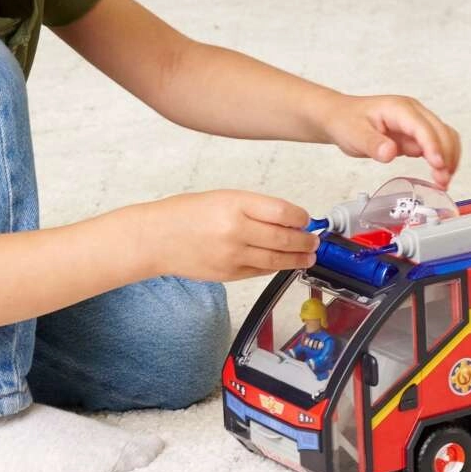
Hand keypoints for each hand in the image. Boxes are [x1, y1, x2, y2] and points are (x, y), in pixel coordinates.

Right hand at [136, 191, 318, 281]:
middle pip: (284, 238)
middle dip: (305, 241)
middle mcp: (236, 230)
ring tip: (308, 256)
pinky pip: (261, 272)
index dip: (301, 218)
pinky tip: (283, 262)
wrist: (156, 238)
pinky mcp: (229, 274)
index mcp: (235, 204)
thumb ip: (255, 208)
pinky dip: (276, 267)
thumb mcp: (223, 197)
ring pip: (276, 260)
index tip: (306, 219)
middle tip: (314, 240)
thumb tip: (289, 219)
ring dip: (298, 259)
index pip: (283, 212)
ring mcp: (233, 255)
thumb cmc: (186, 214)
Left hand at [321, 94, 461, 186]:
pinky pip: (437, 145)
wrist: (340, 117)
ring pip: (444, 138)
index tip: (438, 165)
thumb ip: (373, 143)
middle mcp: (413, 113)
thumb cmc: (346, 120)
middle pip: (441, 132)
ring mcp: (416, 123)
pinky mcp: (415, 135)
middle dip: (446, 156)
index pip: (423, 127)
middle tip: (443, 181)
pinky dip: (442, 159)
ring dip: (449, 158)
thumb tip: (390, 152)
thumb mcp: (354, 133)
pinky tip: (439, 175)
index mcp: (399, 109)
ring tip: (443, 181)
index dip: (433, 146)